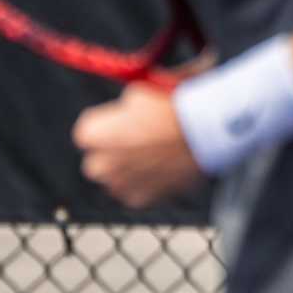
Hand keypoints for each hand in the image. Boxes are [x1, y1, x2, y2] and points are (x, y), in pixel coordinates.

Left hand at [72, 84, 203, 208]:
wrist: (203, 132)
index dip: (110, 126)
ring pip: (118, 178)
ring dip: (131, 170)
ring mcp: (118, 185)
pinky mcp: (139, 200)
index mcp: (90, 133)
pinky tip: (166, 168)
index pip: (89, 131)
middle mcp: (97, 164)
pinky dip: (149, 184)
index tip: (127, 123)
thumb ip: (123, 108)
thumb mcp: (139, 93)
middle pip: (99, 159)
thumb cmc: (170, 106)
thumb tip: (126, 110)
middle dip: (115, 153)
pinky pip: (138, 192)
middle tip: (142, 141)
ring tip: (158, 155)